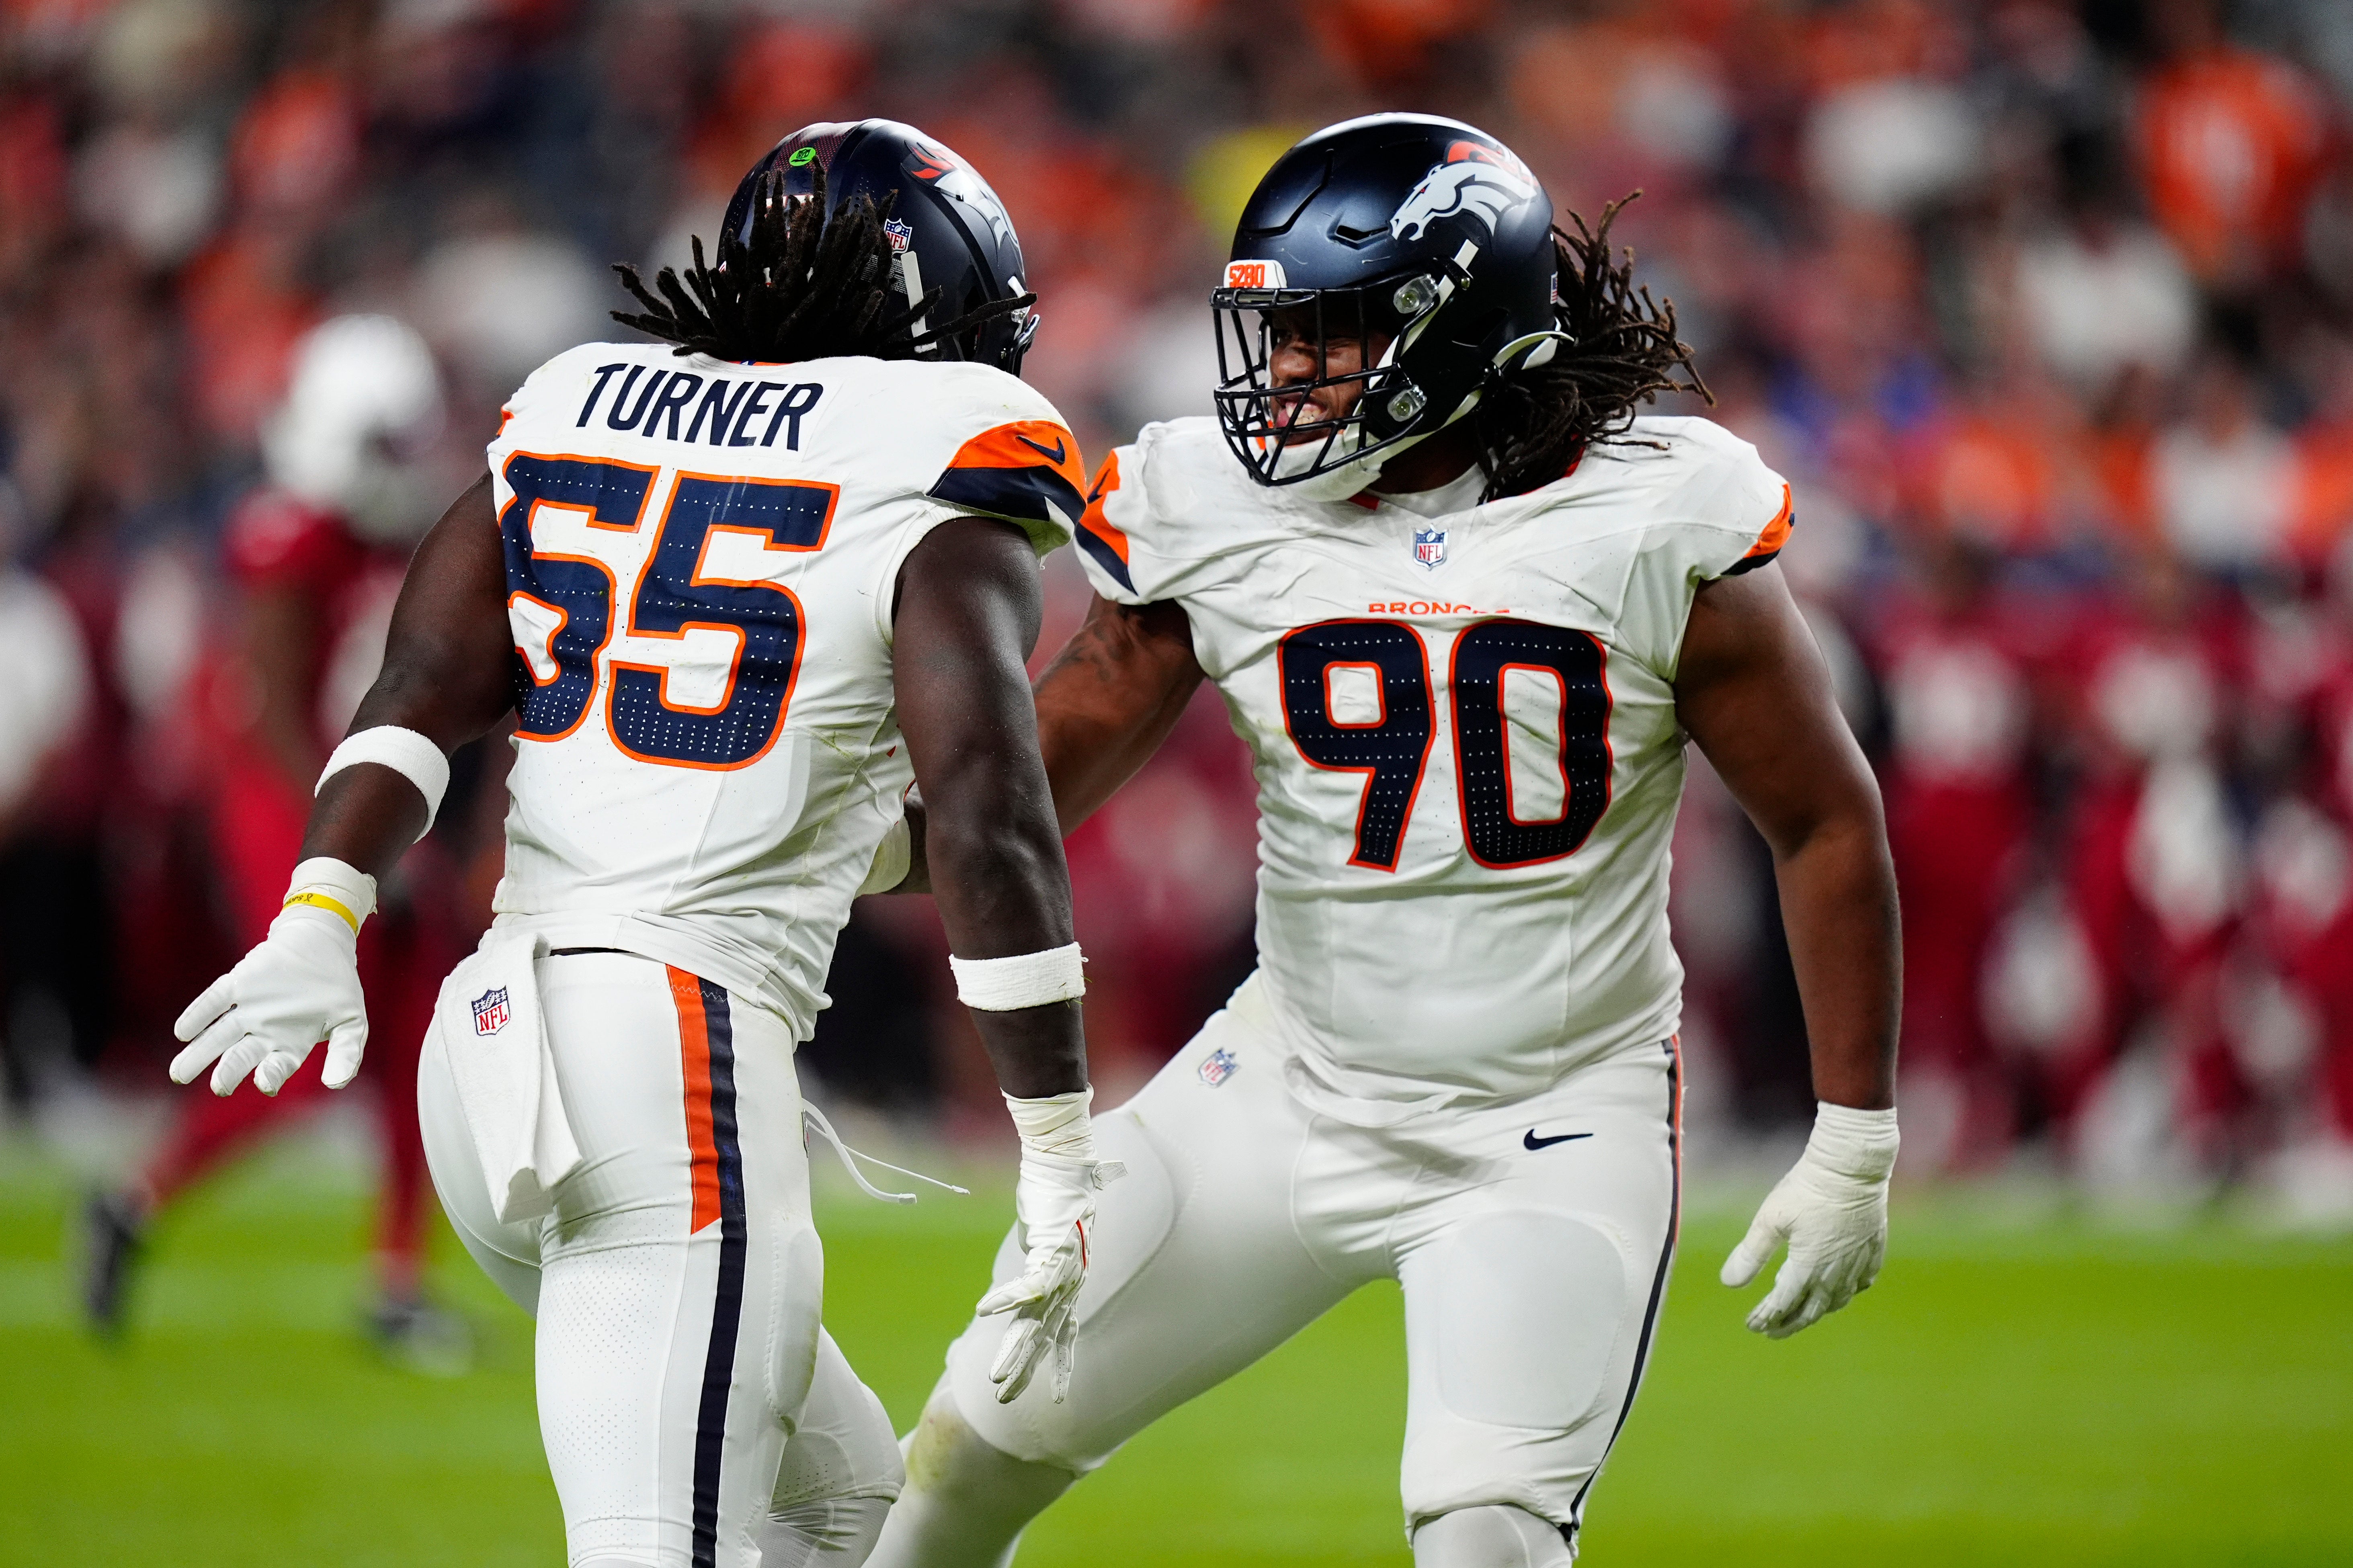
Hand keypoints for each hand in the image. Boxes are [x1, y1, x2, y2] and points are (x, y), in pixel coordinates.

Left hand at [171, 902, 368, 1096]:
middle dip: (228, 1072)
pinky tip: (183, 1032)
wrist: (323, 940)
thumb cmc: (336, 985)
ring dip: (199, 1053)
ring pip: (219, 1035)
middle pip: (240, 1057)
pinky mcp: (238, 983)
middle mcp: (264, 1032)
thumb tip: (335, 1083)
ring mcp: (248, 1008)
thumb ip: (347, 1052)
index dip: (270, 1075)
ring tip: (179, 1073)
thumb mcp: (352, 1020)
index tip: (265, 1081)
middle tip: (219, 1086)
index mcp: (291, 1045)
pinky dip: (199, 1015)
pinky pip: (214, 1001)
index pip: (276, 1067)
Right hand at [975, 1148, 1122, 1402]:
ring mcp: (1062, 1271)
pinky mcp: (1052, 1250)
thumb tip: (1033, 1264)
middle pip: (1043, 1338)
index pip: (1066, 1336)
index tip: (1058, 1399)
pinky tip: (983, 1310)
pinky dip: (1006, 1295)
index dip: (1061, 1368)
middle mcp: (1068, 1285)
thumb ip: (1041, 1257)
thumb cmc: (1059, 1197)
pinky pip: (1028, 1281)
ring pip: (1034, 1320)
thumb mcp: (1047, 1238)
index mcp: (1069, 1287)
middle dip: (1024, 1371)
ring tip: (994, 1377)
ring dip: (1013, 1350)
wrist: (1069, 1166)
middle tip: (1003, 1401)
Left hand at [1721, 1103, 1896, 1337]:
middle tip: (1770, 1332)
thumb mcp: (1770, 1220)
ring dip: (1816, 1312)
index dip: (1766, 1317)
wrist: (1851, 1169)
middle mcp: (1836, 1274)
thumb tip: (1728, 1283)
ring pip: (1837, 1301)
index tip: (1752, 1325)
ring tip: (1800, 1313)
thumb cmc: (1806, 1189)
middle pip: (1811, 1311)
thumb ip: (1750, 1254)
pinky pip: (1861, 1284)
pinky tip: (1840, 1291)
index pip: (1783, 1304)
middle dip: (1788, 1325)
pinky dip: (1846, 1294)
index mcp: (1808, 1268)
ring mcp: (1858, 1264)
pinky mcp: (1873, 1251)